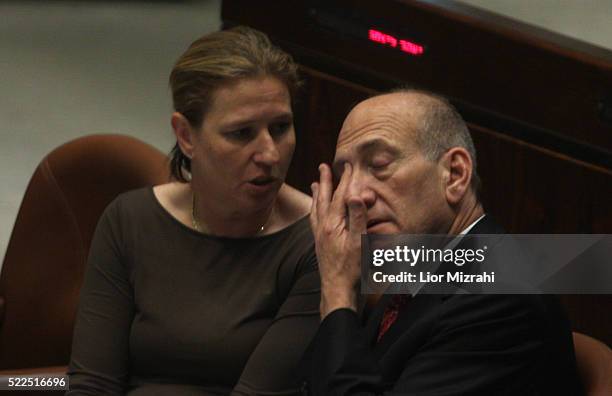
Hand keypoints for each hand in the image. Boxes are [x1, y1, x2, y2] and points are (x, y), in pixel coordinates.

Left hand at [310, 163, 366, 318]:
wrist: (337, 291)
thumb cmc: (351, 270)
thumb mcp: (359, 242)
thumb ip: (357, 217)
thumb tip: (355, 194)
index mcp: (333, 224)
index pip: (341, 196)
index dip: (346, 180)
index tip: (348, 165)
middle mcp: (323, 227)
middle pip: (324, 199)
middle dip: (325, 181)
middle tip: (323, 166)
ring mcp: (320, 236)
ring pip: (316, 209)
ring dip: (317, 194)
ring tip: (314, 183)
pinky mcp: (320, 244)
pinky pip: (314, 221)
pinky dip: (315, 211)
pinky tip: (316, 213)